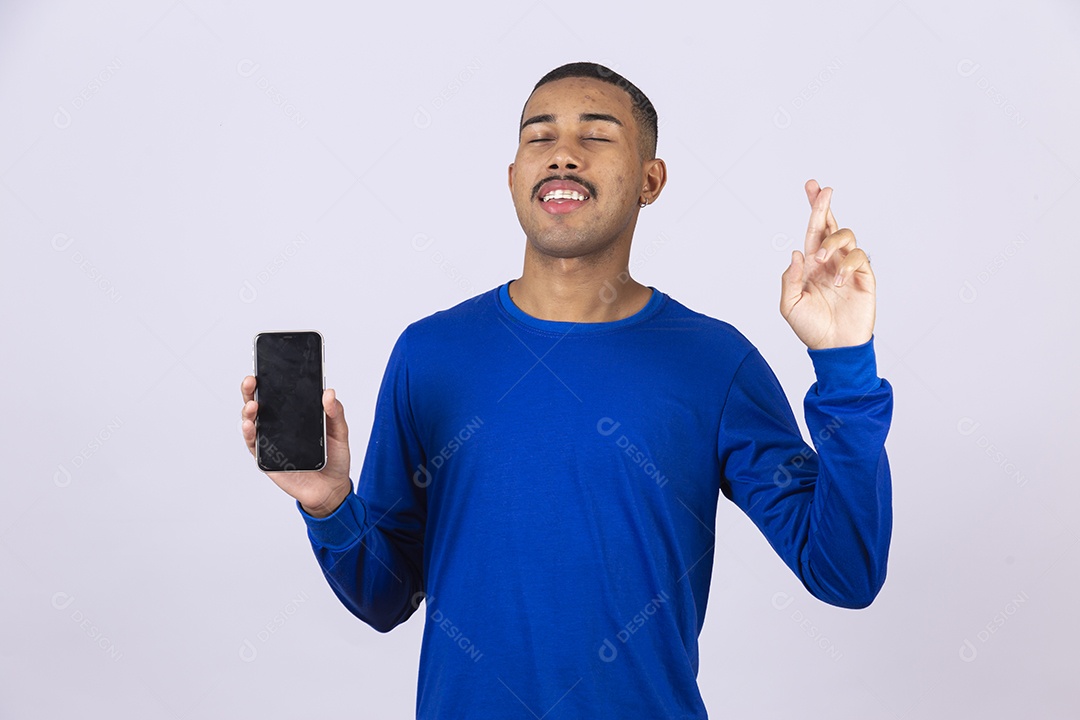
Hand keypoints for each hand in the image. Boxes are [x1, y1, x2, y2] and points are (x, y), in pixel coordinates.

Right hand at [240, 376, 352, 517]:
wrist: (331, 488)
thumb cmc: (333, 458)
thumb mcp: (339, 432)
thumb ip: (335, 412)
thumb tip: (329, 392)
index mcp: (295, 414)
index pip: (279, 392)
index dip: (270, 378)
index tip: (266, 364)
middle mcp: (278, 425)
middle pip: (259, 402)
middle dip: (251, 390)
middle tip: (252, 380)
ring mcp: (270, 440)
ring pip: (251, 421)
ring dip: (248, 410)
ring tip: (252, 404)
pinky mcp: (266, 458)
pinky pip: (253, 444)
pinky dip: (249, 433)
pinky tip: (250, 425)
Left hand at [780, 179, 874, 349]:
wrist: (833, 347)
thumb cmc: (810, 328)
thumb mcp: (789, 305)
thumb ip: (789, 279)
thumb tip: (797, 252)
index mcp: (811, 264)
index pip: (813, 230)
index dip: (814, 208)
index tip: (812, 186)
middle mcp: (830, 261)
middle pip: (831, 224)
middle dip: (825, 205)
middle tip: (823, 190)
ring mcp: (848, 267)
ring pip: (846, 236)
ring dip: (833, 241)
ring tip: (821, 259)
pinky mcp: (864, 277)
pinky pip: (859, 257)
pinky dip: (846, 264)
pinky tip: (838, 281)